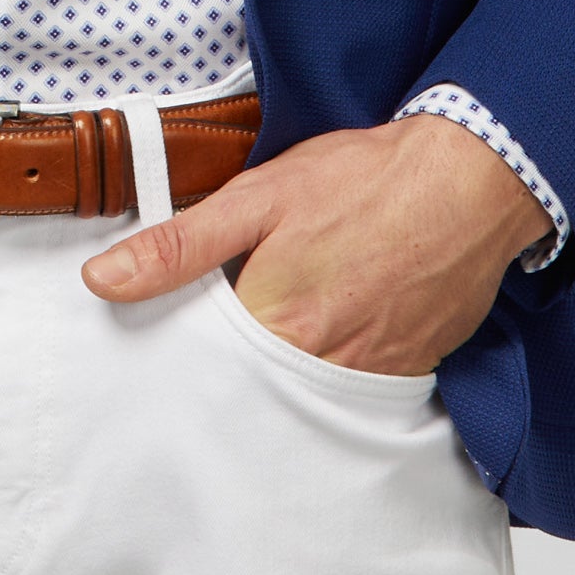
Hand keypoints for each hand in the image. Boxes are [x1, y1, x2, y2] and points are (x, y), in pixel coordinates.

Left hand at [81, 114, 553, 372]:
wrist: (471, 179)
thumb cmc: (364, 180)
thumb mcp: (258, 196)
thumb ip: (179, 245)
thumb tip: (103, 279)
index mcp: (274, 324)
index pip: (202, 369)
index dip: (182, 354)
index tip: (169, 342)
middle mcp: (320, 365)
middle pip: (250, 390)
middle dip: (229, 374)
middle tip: (225, 334)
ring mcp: (368, 374)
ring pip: (300, 394)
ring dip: (281, 375)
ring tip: (281, 330)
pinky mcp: (407, 371)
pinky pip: (352, 390)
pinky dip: (331, 372)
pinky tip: (331, 332)